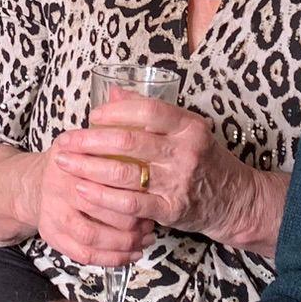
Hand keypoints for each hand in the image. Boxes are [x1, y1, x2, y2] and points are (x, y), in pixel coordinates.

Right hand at [26, 134, 154, 266]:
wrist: (34, 184)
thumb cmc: (72, 164)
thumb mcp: (84, 144)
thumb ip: (107, 141)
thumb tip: (146, 138)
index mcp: (70, 163)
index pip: (105, 181)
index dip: (132, 193)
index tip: (151, 199)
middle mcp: (58, 189)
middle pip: (100, 210)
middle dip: (131, 221)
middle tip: (150, 224)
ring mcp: (52, 215)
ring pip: (91, 237)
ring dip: (122, 244)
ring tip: (144, 241)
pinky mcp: (51, 236)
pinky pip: (83, 255)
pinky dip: (110, 259)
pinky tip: (130, 255)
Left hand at [60, 96, 278, 251]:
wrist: (235, 199)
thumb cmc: (205, 160)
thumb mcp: (186, 130)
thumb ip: (150, 111)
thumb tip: (112, 91)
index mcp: (188, 126)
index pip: (147, 110)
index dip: (115, 112)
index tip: (92, 116)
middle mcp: (185, 152)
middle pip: (129, 141)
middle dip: (90, 141)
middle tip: (66, 141)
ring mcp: (178, 182)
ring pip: (124, 173)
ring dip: (88, 168)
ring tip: (65, 164)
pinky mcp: (172, 209)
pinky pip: (131, 203)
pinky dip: (103, 197)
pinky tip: (83, 191)